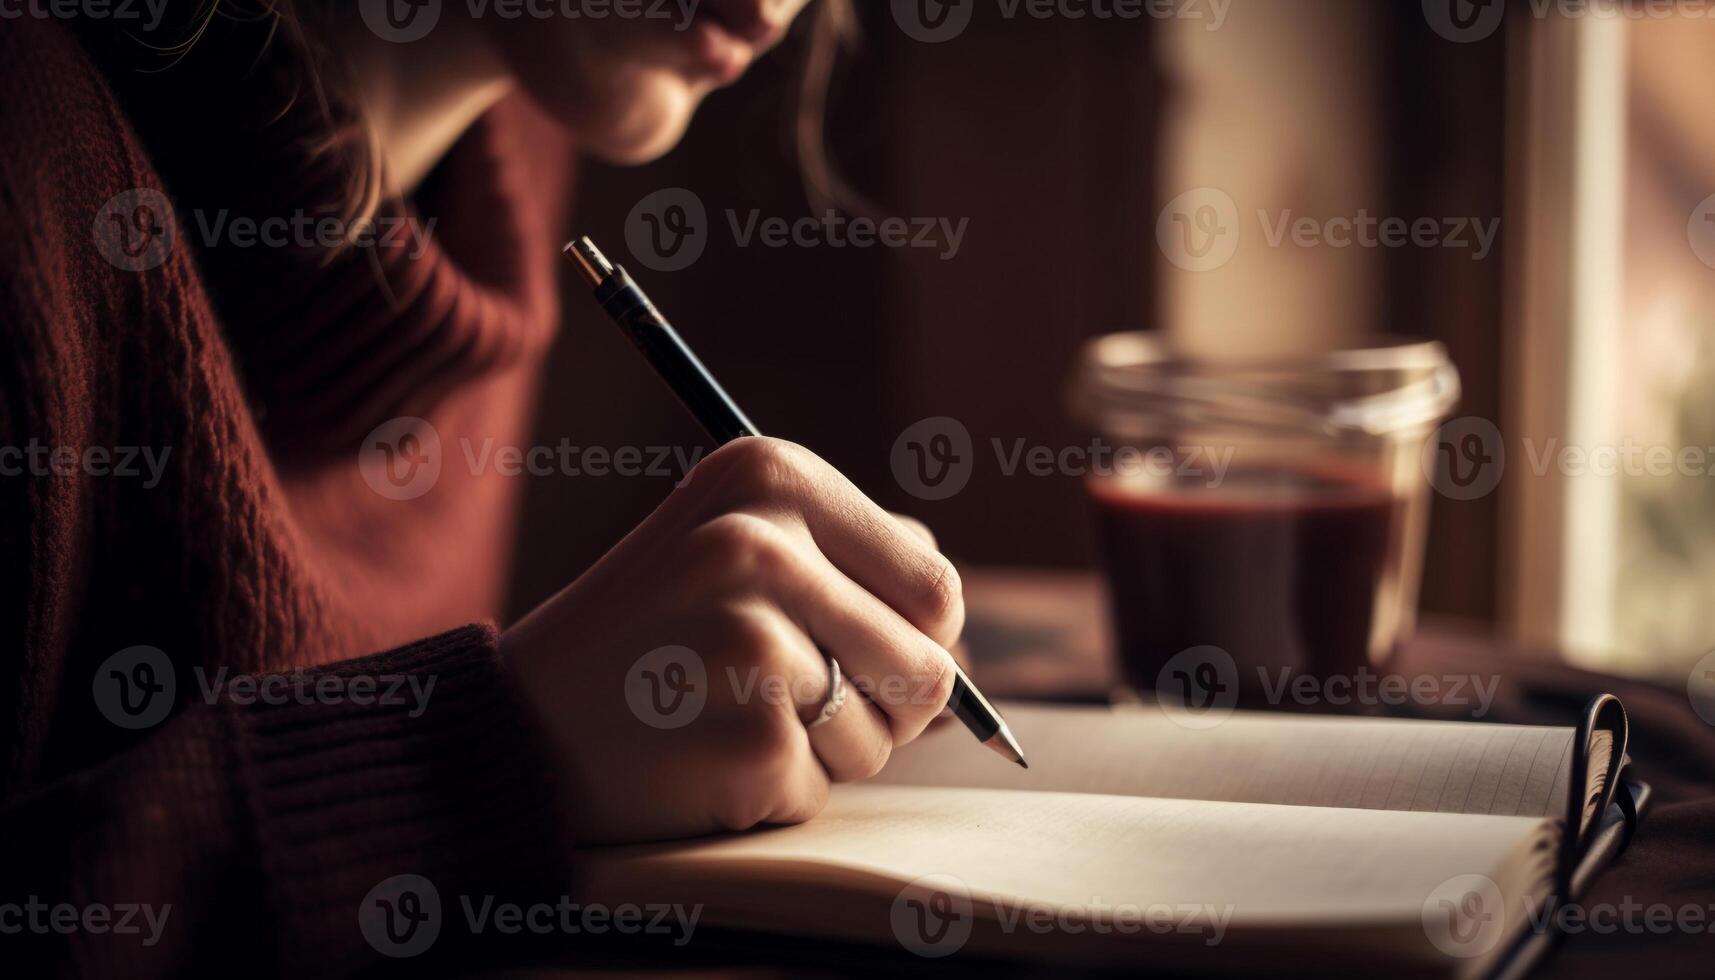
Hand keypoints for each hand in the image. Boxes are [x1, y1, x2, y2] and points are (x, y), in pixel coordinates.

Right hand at [502, 437, 963, 844]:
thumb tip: (947, 609)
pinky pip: (822, 790)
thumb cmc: (644, 639)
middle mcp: (763, 541)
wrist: (511, 724)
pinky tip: (699, 757)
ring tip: (724, 716)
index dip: (913, 643)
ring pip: (883, 735)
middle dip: (878, 707)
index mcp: (771, 474)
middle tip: (784, 700)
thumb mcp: (731, 544)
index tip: (846, 653)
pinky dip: (771, 794)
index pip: (934, 586)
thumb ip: (847, 557)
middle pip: (928, 666)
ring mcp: (755, 637)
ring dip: (823, 753)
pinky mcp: (750, 732)